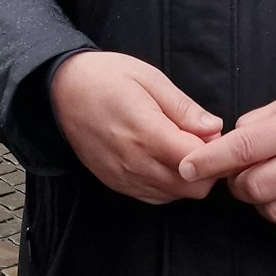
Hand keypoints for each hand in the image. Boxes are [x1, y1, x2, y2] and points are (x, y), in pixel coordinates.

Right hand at [51, 52, 223, 204]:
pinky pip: (154, 197)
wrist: (61, 90)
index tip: (211, 133)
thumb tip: (214, 127)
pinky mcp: (115, 184)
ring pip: (174, 196)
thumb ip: (183, 108)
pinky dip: (167, 185)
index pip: (197, 162)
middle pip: (191, 188)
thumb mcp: (150, 79)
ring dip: (186, 178)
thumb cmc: (107, 77)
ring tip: (178, 147)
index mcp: (146, 133)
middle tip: (199, 140)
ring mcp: (123, 178)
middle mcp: (135, 163)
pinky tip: (162, 160)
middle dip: (205, 168)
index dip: (214, 150)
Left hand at [180, 86, 275, 238]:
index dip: (210, 160)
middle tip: (244, 174)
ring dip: (261, 203)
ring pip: (273, 212)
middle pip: (254, 187)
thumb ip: (259, 122)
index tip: (186, 167)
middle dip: (238, 184)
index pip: (245, 147)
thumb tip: (225, 143)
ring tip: (272, 184)